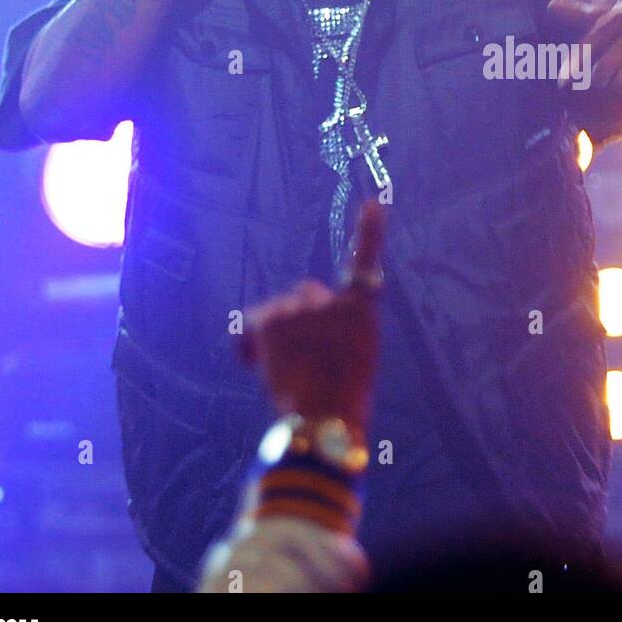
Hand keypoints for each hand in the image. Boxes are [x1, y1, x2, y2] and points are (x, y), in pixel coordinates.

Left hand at [240, 202, 385, 429]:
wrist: (324, 416)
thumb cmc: (342, 398)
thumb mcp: (354, 356)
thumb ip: (335, 329)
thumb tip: (302, 322)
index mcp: (361, 310)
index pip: (366, 263)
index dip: (369, 232)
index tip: (372, 204)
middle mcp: (331, 300)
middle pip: (306, 292)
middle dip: (301, 315)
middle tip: (305, 354)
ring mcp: (300, 308)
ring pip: (279, 311)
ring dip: (277, 334)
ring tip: (287, 371)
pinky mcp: (271, 320)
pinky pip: (250, 324)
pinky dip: (248, 344)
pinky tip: (254, 364)